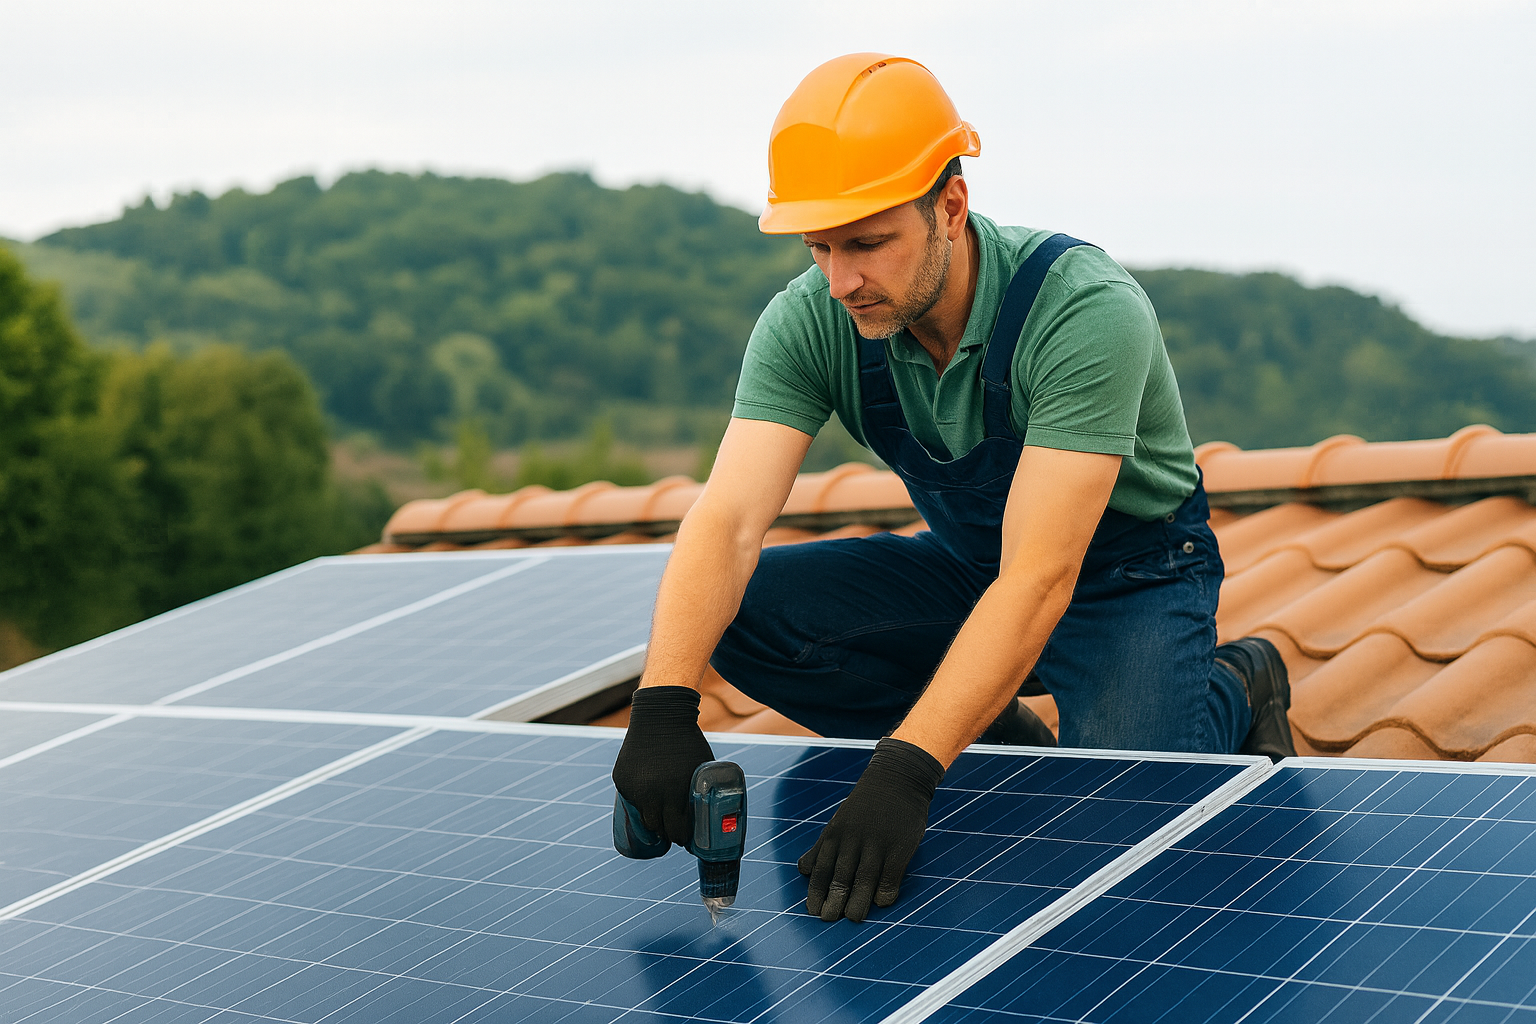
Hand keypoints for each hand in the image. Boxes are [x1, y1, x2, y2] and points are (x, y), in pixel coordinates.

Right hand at [612, 686, 715, 847]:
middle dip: (666, 832)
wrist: (660, 716)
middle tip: (673, 830)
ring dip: (652, 819)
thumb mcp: (701, 767)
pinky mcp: (621, 780)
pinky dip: (639, 801)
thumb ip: (701, 790)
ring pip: (642, 816)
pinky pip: (631, 799)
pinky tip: (648, 797)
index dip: (681, 837)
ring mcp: (633, 788)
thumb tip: (711, 812)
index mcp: (674, 793)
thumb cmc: (688, 741)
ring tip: (661, 817)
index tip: (685, 838)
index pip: (676, 831)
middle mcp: (651, 794)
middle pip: (657, 828)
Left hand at [799, 737, 944, 921]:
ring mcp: (877, 844)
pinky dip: (884, 893)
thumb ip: (822, 846)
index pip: (820, 868)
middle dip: (833, 902)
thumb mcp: (839, 821)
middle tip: (828, 920)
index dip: (816, 892)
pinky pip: (890, 877)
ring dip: (857, 903)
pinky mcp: (899, 848)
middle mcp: (853, 840)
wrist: (898, 779)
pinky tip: (881, 903)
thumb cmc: (865, 804)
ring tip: (852, 918)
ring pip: (864, 881)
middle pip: (840, 878)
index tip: (812, 911)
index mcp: (836, 834)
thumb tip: (802, 869)